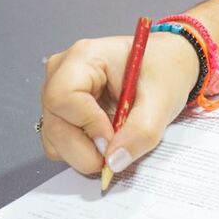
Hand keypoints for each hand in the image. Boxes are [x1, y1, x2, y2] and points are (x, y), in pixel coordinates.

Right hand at [39, 33, 198, 173]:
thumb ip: (141, 131)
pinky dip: (82, 152)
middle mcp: (61, 73)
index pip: (63, 97)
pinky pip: (59, 144)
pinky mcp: (60, 113)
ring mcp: (57, 94)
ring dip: (84, 154)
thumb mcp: (162, 99)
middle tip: (117, 155)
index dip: (87, 125)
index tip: (114, 140)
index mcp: (83, 57)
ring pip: (54, 140)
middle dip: (86, 150)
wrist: (164, 66)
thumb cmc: (162, 71)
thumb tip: (114, 162)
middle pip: (55, 124)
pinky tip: (106, 141)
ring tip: (115, 143)